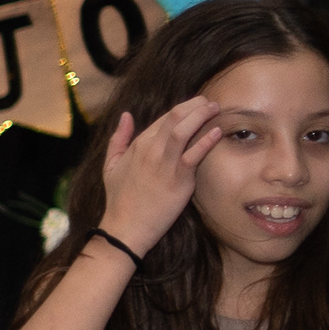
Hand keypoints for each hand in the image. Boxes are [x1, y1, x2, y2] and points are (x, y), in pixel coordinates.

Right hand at [97, 94, 224, 262]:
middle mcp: (150, 150)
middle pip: (175, 117)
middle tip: (209, 102)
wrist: (125, 227)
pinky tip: (217, 131)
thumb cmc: (119, 199)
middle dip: (195, 105)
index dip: (183, 108)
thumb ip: (118, 139)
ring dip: (202, 115)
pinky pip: (195, 154)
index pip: (164, 117)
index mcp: (137, 145)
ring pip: (184, 129)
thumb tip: (125, 116)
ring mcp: (164, 163)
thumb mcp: (110, 166)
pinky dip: (206, 140)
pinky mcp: (178, 179)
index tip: (196, 105)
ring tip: (216, 109)